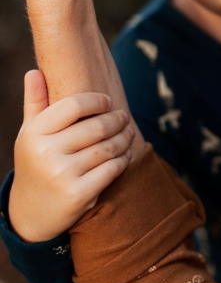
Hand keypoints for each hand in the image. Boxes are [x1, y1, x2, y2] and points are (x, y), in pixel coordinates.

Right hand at [9, 70, 134, 241]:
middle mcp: (46, 152)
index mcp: (35, 133)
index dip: (96, 101)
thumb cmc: (35, 163)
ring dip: (123, 138)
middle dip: (116, 120)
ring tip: (128, 132)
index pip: (74, 105)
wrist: (31, 212)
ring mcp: (63, 174)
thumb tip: (34, 70)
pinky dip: (123, 160)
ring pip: (107, 148)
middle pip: (96, 127)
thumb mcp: (29, 134)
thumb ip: (34, 102)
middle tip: (124, 117)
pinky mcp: (79, 194)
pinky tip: (125, 154)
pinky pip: (111, 170)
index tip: (107, 102)